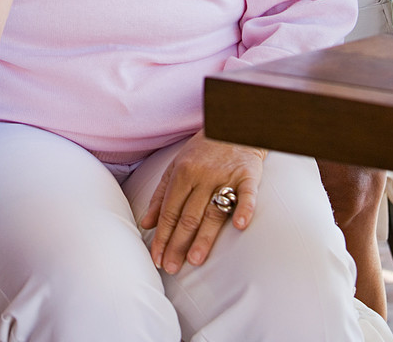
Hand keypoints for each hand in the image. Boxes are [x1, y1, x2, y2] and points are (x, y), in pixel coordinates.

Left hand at [140, 132, 265, 273]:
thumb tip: (145, 223)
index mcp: (182, 173)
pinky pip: (246, 194)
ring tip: (195, 260)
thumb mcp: (176, 166)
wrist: (233, 124)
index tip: (157, 259)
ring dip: (204, 237)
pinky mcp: (247, 175)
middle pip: (188, 216)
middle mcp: (202, 175)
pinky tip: (239, 225)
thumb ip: (161, 195)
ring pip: (213, 211)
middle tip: (171, 267)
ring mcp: (225, 176)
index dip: (162, 236)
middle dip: (177, 244)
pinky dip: (244, 209)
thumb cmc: (202, 150)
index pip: (169, 211)